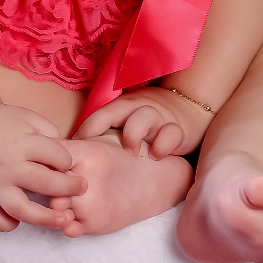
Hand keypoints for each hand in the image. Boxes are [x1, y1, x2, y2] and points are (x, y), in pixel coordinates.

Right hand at [0, 101, 86, 231]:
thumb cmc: (3, 121)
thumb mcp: (30, 118)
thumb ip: (50, 134)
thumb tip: (66, 158)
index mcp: (22, 143)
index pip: (56, 156)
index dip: (67, 160)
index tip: (67, 162)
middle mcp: (8, 165)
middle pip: (44, 183)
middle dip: (69, 188)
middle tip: (82, 188)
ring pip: (21, 210)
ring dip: (45, 218)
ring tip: (63, 220)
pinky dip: (8, 224)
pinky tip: (20, 219)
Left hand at [73, 87, 213, 158]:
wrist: (189, 106)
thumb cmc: (151, 118)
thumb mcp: (129, 119)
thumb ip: (109, 130)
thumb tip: (79, 150)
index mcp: (124, 106)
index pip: (99, 114)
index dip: (85, 130)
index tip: (73, 149)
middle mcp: (139, 107)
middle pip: (118, 109)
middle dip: (102, 125)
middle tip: (96, 149)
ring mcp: (159, 116)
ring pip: (144, 116)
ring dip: (134, 133)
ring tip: (131, 152)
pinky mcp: (178, 128)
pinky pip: (171, 133)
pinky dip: (163, 145)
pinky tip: (157, 156)